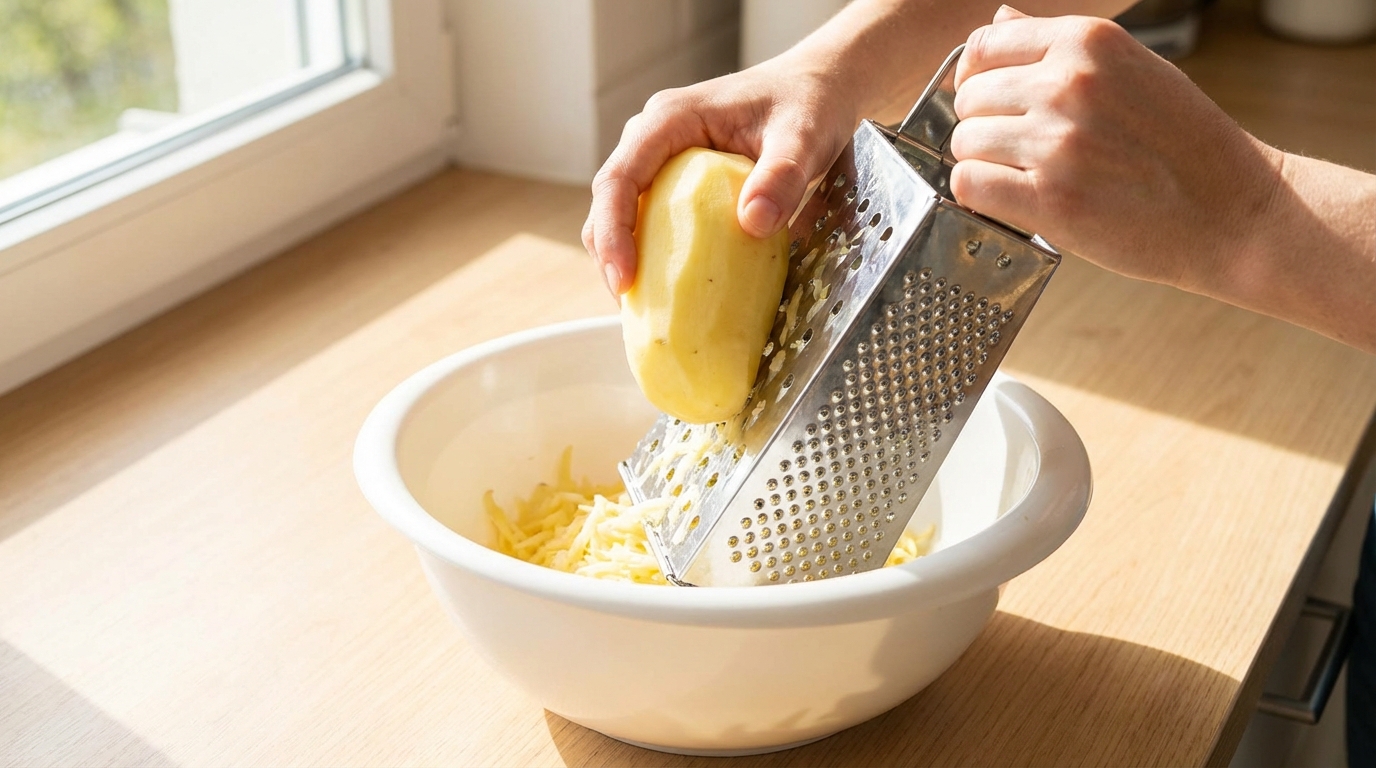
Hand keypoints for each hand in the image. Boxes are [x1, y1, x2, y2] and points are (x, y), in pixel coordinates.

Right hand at [582, 54, 860, 294]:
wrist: (817, 89)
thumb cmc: (807, 105)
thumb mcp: (803, 137)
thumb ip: (782, 176)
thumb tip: (752, 223)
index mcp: (669, 120)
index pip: (619, 178)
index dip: (612, 232)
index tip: (624, 279)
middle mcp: (655, 138)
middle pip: (610, 200)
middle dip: (610, 254)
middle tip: (631, 304)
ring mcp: (663, 160)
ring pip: (624, 212)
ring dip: (626, 257)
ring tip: (644, 306)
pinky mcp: (677, 180)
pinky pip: (651, 218)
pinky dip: (653, 253)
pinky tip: (670, 289)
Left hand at [950, 7, 1283, 290]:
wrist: (1235, 211)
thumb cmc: (1185, 145)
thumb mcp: (1133, 69)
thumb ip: (1062, 49)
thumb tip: (999, 22)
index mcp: (1088, 43)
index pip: (983, 46)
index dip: (977, 79)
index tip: (993, 103)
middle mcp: (1069, 84)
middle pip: (969, 98)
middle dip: (984, 125)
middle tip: (1020, 151)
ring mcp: (1058, 142)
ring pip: (964, 143)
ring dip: (983, 164)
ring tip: (1024, 177)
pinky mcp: (1051, 198)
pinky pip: (969, 184)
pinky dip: (980, 196)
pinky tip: (1011, 199)